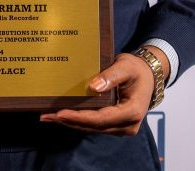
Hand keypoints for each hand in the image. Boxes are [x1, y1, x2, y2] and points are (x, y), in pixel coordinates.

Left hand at [39, 48, 165, 135]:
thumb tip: (93, 87)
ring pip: (92, 128)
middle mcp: (127, 125)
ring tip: (48, 116)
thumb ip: (111, 76)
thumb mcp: (126, 66)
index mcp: (132, 111)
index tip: (60, 113)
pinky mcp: (114, 125)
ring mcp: (121, 127)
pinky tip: (62, 116)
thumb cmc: (136, 69)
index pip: (101, 118)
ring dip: (71, 123)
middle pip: (94, 126)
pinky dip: (78, 121)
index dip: (80, 117)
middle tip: (46, 116)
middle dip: (69, 121)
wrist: (148, 76)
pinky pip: (95, 125)